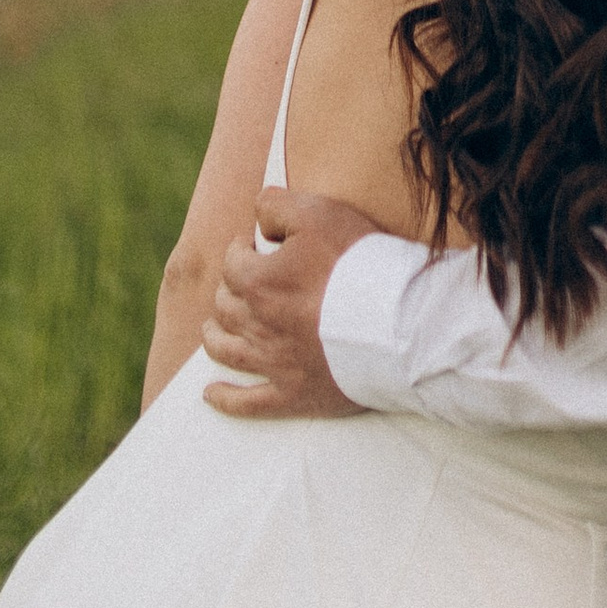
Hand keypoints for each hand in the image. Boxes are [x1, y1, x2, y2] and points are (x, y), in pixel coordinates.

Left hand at [200, 188, 383, 418]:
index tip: (251, 246)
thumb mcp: (317, 212)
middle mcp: (257, 324)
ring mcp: (273, 363)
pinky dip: (225, 399)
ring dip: (214, 338)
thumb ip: (276, 205)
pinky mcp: (293, 394)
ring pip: (226, 351)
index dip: (240, 250)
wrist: (395, 324)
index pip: (232, 263)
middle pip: (225, 306)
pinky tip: (211, 394)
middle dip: (228, 291)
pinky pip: (247, 403)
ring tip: (212, 331)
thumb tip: (257, 212)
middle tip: (239, 284)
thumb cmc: (358, 263)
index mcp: (258, 282)